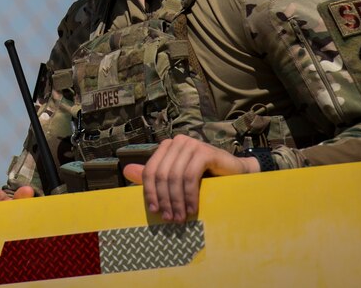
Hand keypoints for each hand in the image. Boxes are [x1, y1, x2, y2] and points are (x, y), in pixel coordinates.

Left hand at [121, 135, 256, 222]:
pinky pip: (190, 177)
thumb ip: (154, 176)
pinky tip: (192, 209)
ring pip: (175, 177)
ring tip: (180, 218)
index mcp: (166, 147)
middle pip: (161, 174)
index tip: (155, 212)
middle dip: (164, 200)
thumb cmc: (205, 178)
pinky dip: (189, 196)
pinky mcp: (205, 151)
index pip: (150, 171)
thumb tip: (125, 171)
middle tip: (169, 219)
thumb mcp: (177, 179)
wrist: (235, 174)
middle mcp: (177, 142)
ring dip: (176, 201)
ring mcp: (191, 144)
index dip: (150, 193)